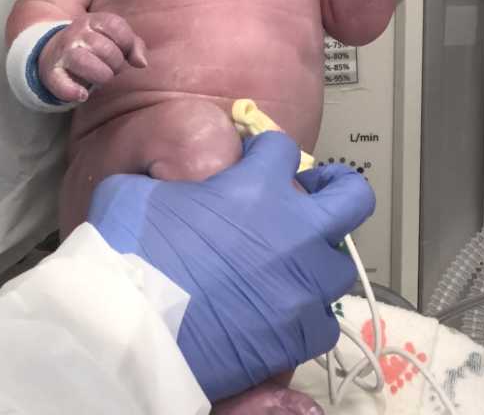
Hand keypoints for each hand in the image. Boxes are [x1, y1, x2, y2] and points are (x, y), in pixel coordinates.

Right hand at [38, 12, 147, 103]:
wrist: (54, 51)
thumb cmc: (93, 45)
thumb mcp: (114, 38)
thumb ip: (134, 45)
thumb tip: (141, 63)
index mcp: (93, 21)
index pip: (116, 26)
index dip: (126, 43)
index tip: (122, 51)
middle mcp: (76, 33)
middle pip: (106, 49)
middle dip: (116, 64)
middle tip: (110, 67)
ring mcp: (63, 52)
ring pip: (85, 63)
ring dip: (101, 76)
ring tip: (101, 79)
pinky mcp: (52, 73)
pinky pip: (61, 84)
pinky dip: (73, 92)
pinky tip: (83, 95)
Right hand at [88, 131, 374, 401]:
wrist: (134, 333)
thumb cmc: (131, 254)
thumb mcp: (131, 190)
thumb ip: (163, 176)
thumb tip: (168, 183)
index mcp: (256, 188)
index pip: (283, 148)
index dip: (265, 150)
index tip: (252, 160)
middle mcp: (294, 232)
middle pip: (352, 196)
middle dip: (338, 189)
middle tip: (316, 195)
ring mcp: (303, 286)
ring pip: (340, 263)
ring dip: (319, 257)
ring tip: (294, 263)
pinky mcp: (300, 336)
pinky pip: (325, 319)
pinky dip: (309, 313)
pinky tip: (285, 311)